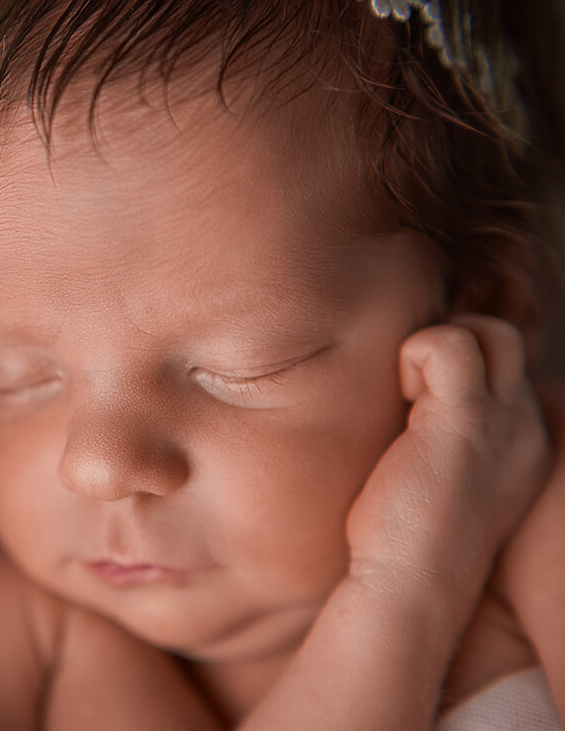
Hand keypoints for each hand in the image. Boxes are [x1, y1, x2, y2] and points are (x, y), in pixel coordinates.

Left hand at [345, 315, 549, 604]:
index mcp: (520, 443)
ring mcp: (501, 423)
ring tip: (407, 395)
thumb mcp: (436, 480)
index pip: (505, 370)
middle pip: (507, 341)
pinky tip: (400, 399)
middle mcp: (524, 429)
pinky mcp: (463, 423)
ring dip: (436, 345)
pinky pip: (450, 344)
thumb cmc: (404, 543)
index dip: (455, 369)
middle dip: (454, 343)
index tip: (414, 402)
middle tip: (410, 389)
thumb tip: (402, 408)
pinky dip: (415, 352)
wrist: (409, 591)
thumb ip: (437, 440)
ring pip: (492, 333)